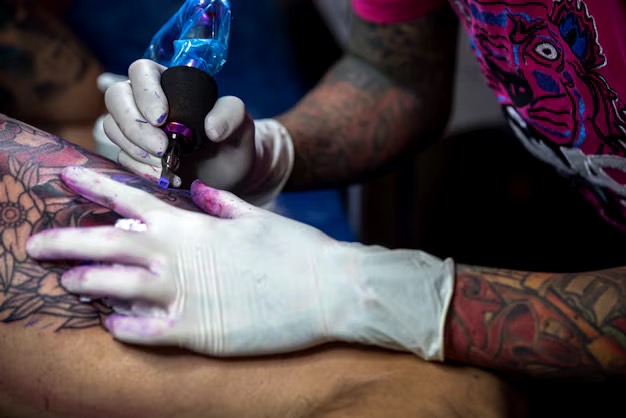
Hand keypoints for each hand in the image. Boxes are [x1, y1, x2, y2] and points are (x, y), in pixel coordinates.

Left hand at [27, 167, 452, 358]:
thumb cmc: (297, 250)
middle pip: (109, 244)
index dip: (94, 187)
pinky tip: (110, 325)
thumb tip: (198, 191)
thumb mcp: (258, 217)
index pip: (131, 199)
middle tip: (37, 243)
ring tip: (68, 283)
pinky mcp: (197, 333)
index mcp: (194, 225)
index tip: (65, 178)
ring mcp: (185, 296)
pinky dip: (122, 326)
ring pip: (116, 287)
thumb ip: (221, 203)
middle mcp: (180, 257)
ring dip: (87, 282)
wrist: (329, 289)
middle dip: (67, 240)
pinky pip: (145, 331)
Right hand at [104, 59, 292, 204]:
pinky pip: (122, 157)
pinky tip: (167, 178)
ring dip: (135, 149)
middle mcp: (146, 102)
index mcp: (169, 83)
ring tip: (166, 165)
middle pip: (117, 99)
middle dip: (134, 125)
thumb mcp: (241, 124)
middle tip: (161, 148)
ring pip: (113, 128)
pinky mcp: (134, 155)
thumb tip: (210, 128)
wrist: (230, 174)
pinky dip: (140, 169)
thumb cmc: (233, 140)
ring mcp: (136, 129)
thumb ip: (231, 115)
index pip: (142, 72)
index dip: (145, 92)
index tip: (162, 117)